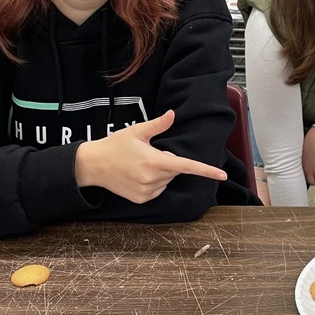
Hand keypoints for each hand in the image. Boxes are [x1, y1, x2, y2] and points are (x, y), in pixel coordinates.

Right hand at [74, 110, 226, 203]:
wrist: (92, 165)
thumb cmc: (115, 145)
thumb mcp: (136, 131)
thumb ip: (158, 125)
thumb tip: (173, 114)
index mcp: (154, 161)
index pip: (186, 166)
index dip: (206, 170)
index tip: (222, 175)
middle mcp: (152, 179)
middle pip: (175, 170)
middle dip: (168, 161)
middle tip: (149, 154)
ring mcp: (146, 191)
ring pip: (167, 181)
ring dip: (161, 173)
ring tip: (140, 164)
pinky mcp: (141, 199)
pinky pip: (158, 190)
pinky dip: (154, 183)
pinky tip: (138, 175)